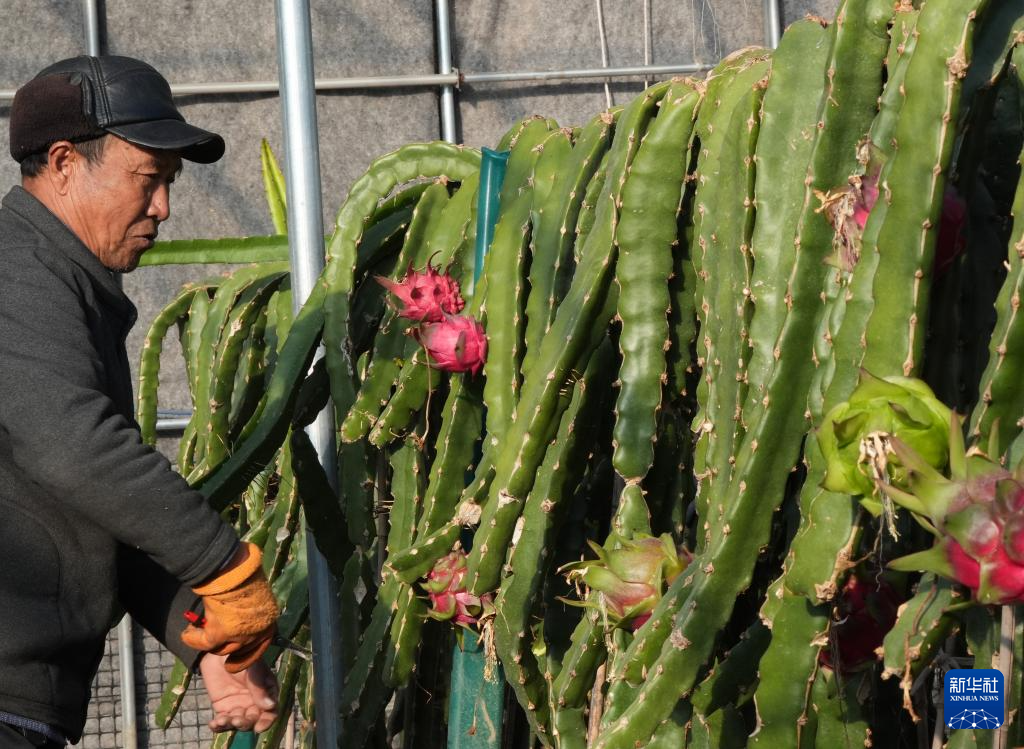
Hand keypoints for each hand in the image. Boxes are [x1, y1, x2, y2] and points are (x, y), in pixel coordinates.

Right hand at [182, 542, 279, 671]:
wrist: (233, 569)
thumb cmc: (245, 575)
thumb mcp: (255, 596)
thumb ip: (252, 610)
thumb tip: (245, 613)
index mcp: (268, 622)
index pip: (261, 646)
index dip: (247, 655)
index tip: (233, 662)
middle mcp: (256, 632)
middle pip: (239, 650)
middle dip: (227, 651)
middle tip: (215, 647)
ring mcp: (238, 635)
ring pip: (220, 649)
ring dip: (208, 643)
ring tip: (197, 634)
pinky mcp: (219, 634)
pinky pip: (203, 643)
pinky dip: (193, 639)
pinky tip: (188, 633)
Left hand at [199, 652, 278, 732]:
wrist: (218, 651)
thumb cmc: (242, 655)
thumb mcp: (253, 669)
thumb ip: (259, 687)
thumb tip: (270, 706)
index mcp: (267, 692)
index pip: (271, 711)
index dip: (267, 721)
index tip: (259, 727)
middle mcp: (255, 702)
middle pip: (254, 720)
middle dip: (246, 723)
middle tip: (237, 720)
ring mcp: (239, 706)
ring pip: (238, 723)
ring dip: (231, 725)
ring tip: (222, 720)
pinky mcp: (223, 708)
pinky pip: (223, 721)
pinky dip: (219, 726)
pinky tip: (214, 723)